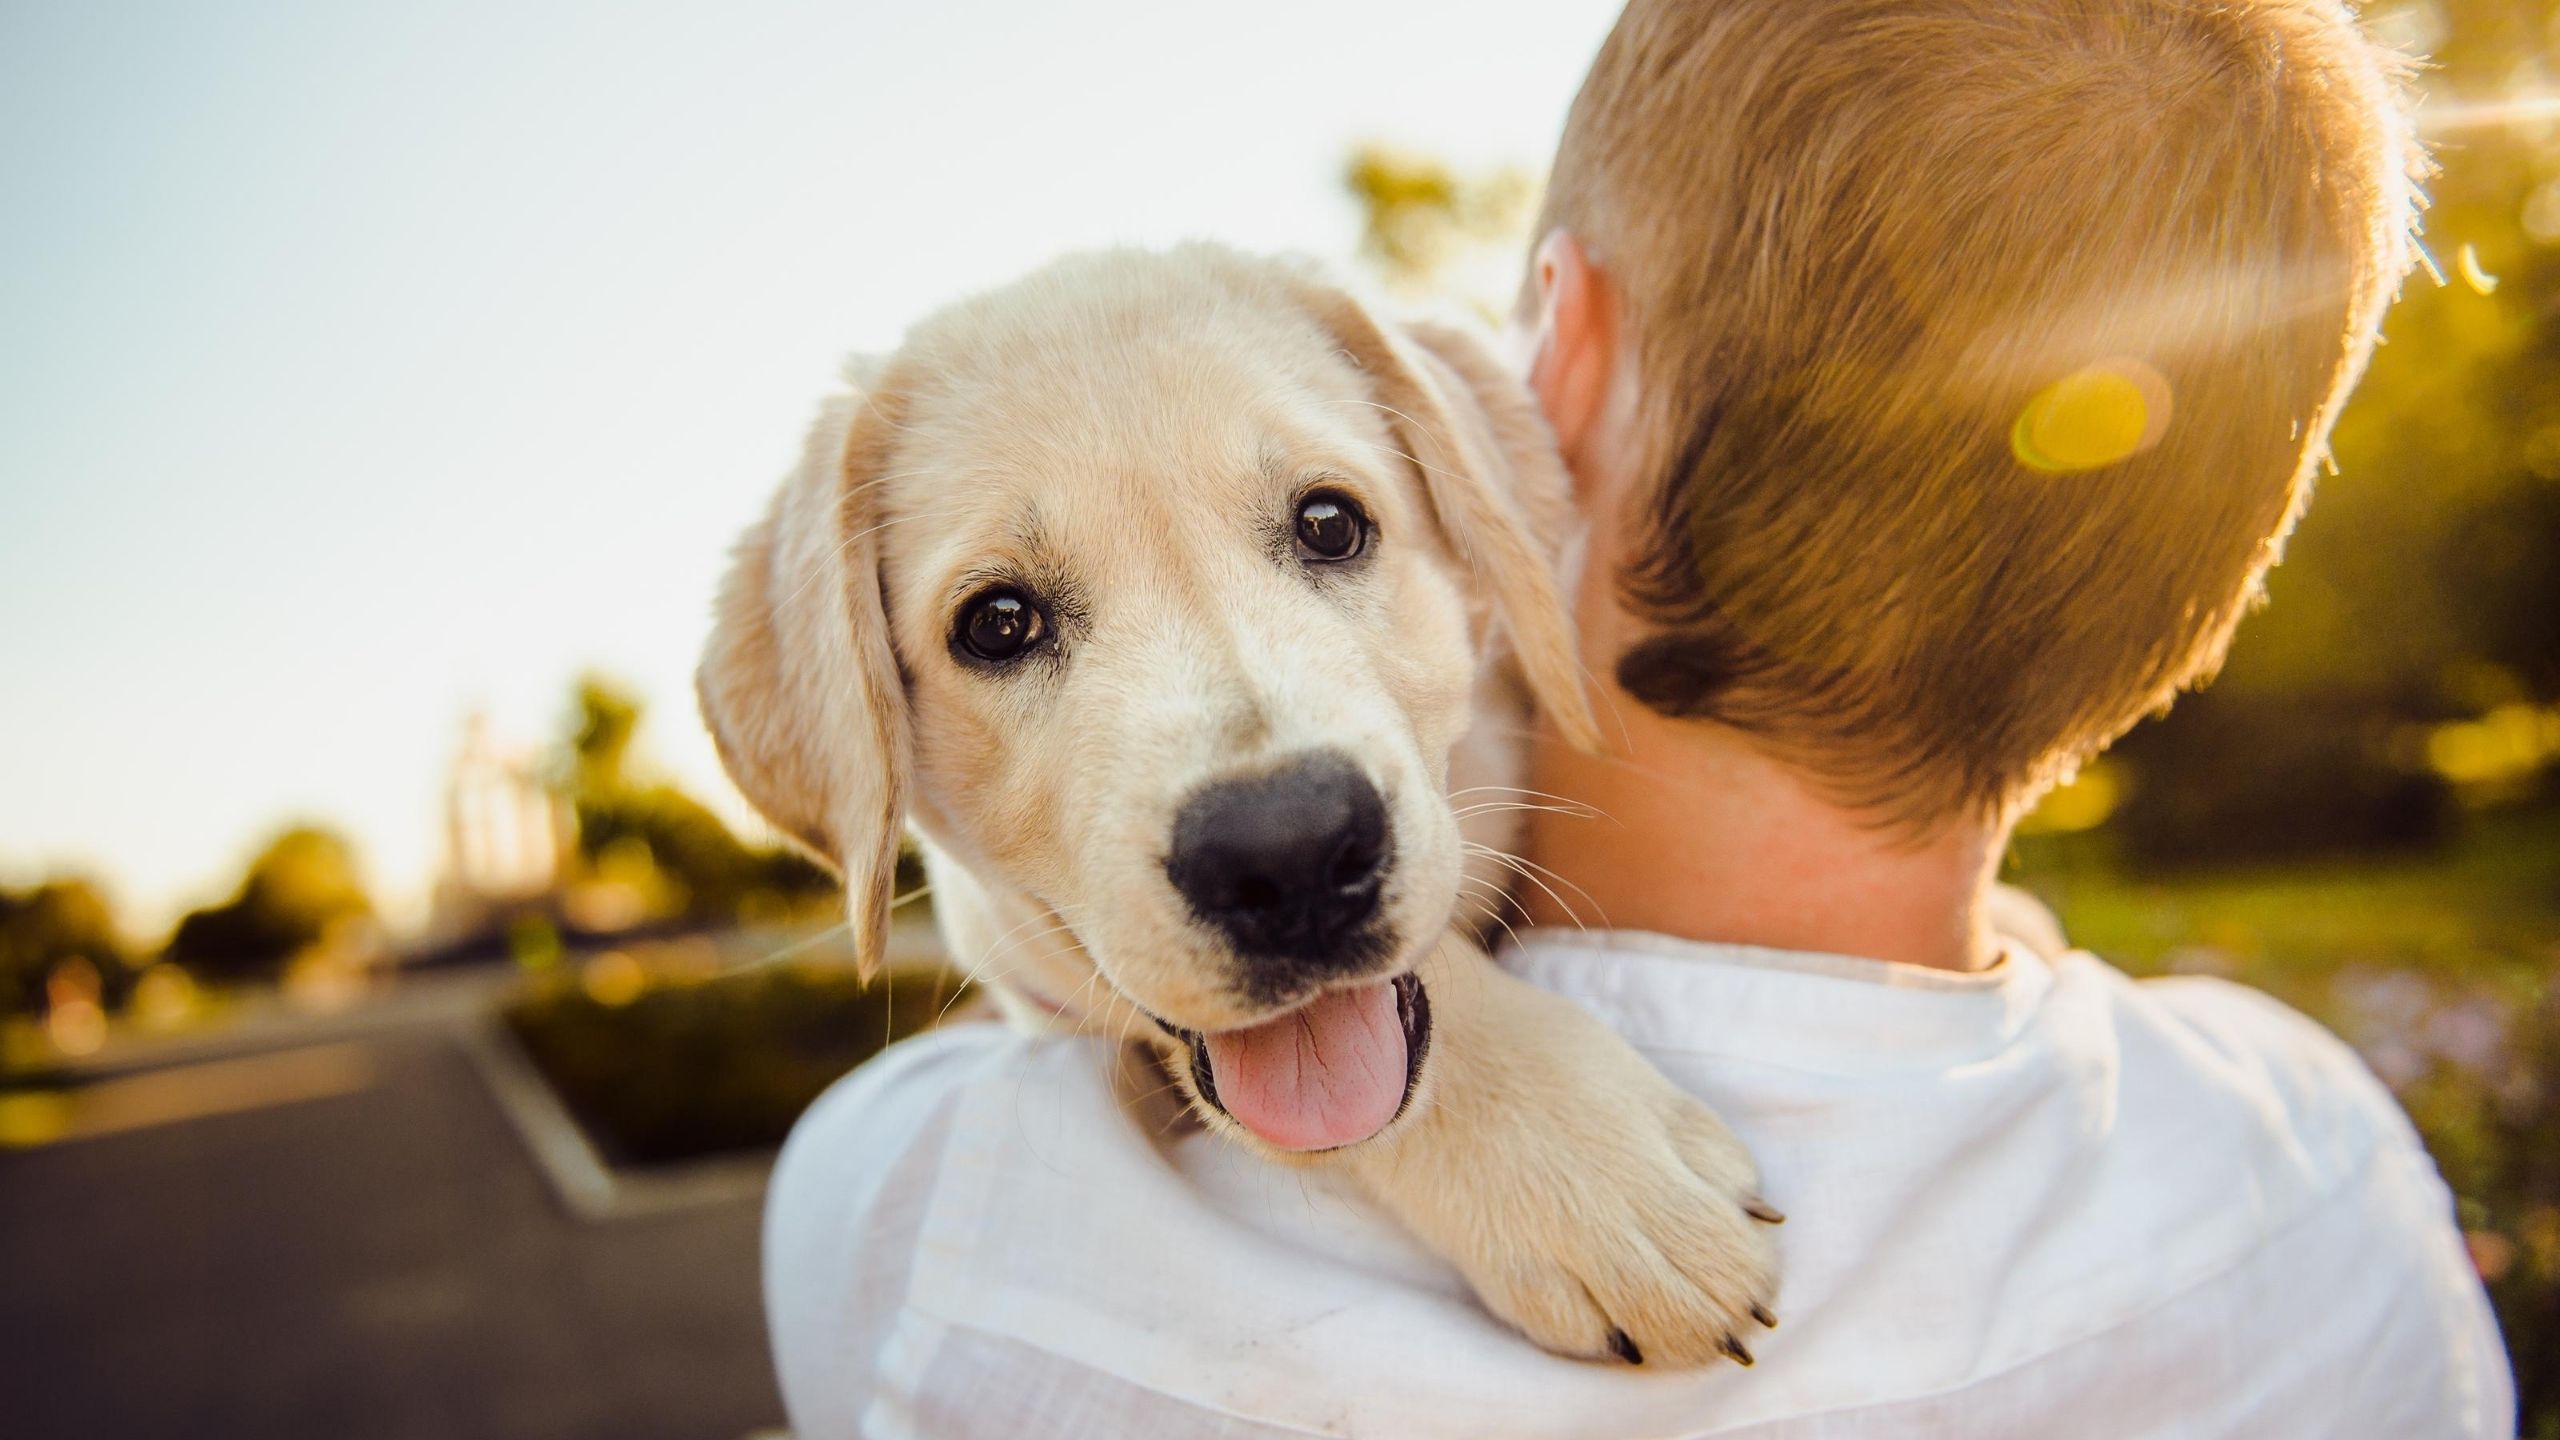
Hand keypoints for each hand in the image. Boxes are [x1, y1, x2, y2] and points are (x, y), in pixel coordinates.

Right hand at [1341, 938, 1782, 1366]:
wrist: (1410, 1044)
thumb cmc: (1525, 1046)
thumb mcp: (1633, 1075)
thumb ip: (1695, 1140)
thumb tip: (1754, 1211)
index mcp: (1656, 1140)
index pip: (1740, 1233)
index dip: (1755, 1260)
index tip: (1749, 1264)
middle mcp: (1616, 1198)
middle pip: (1710, 1290)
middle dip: (1730, 1310)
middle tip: (1727, 1314)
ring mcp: (1557, 1239)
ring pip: (1654, 1326)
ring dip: (1679, 1339)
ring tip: (1676, 1332)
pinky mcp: (1500, 1266)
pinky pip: (1571, 1334)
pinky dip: (1602, 1339)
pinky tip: (1608, 1328)